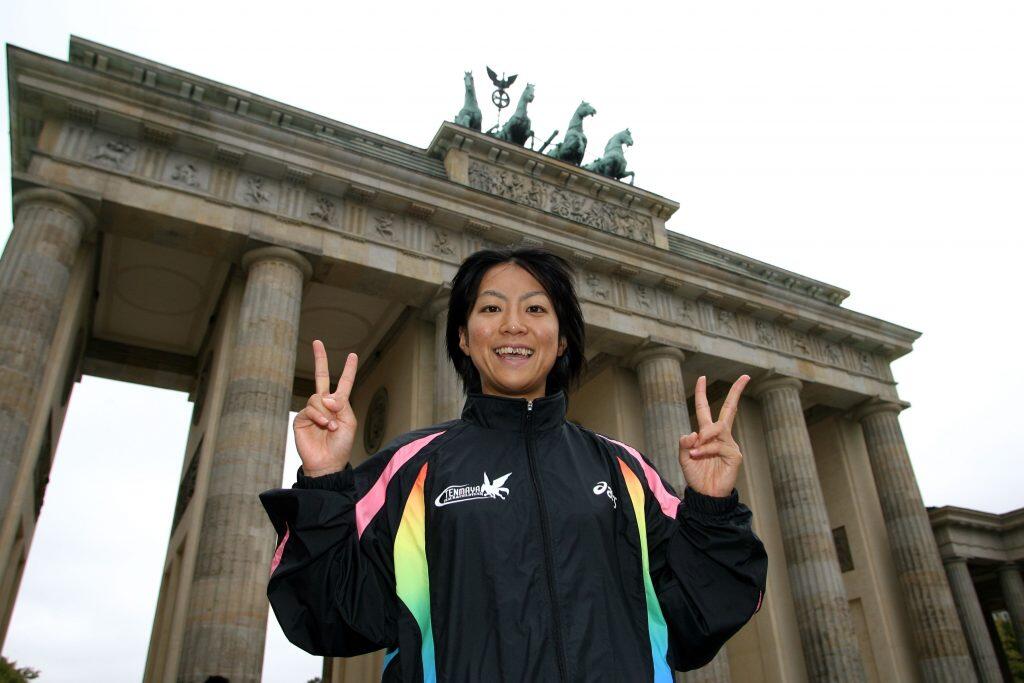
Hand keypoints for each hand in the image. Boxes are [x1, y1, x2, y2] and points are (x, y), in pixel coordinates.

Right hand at [293, 340, 357, 476]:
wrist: (327, 462)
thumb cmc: (341, 444)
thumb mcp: (349, 422)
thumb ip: (341, 404)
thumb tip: (326, 396)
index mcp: (340, 404)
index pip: (344, 382)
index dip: (348, 369)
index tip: (352, 355)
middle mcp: (325, 404)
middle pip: (320, 377)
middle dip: (320, 358)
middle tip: (317, 341)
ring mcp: (312, 410)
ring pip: (317, 398)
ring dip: (327, 412)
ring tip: (332, 426)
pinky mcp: (301, 418)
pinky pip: (310, 409)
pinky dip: (319, 416)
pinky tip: (325, 426)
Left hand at [678, 374, 749, 497]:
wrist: (705, 495)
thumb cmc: (696, 476)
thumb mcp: (684, 457)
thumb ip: (684, 444)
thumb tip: (692, 433)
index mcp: (707, 434)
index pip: (706, 409)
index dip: (702, 394)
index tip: (701, 377)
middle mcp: (721, 436)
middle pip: (729, 410)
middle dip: (736, 392)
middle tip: (745, 377)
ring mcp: (730, 444)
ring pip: (718, 428)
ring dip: (704, 437)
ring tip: (695, 451)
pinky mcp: (735, 455)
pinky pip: (718, 445)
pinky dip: (706, 450)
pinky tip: (700, 456)